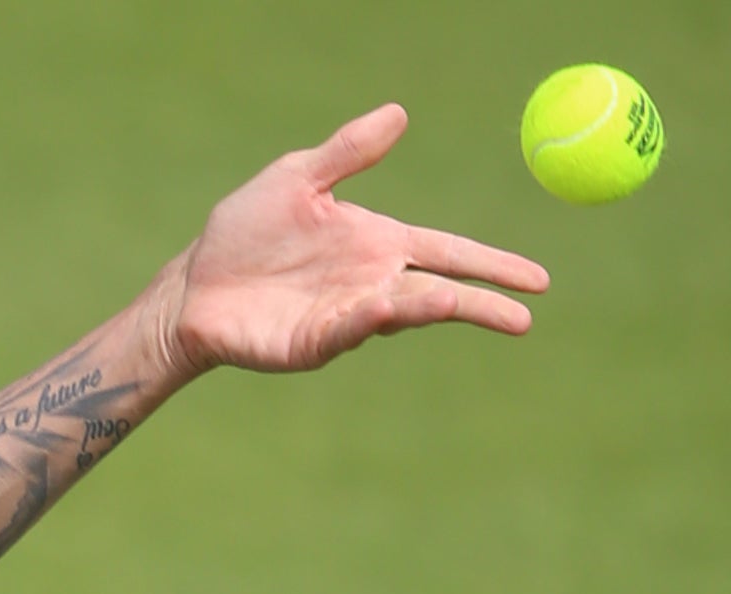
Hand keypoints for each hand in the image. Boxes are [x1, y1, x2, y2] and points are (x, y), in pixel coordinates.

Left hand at [158, 104, 546, 379]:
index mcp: (379, 244)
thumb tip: (399, 114)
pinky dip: (368, 321)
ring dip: (426, 309)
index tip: (537, 279)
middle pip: (438, 292)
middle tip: (523, 316)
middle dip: (480, 303)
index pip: (450, 252)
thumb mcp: (298, 179)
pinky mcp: (308, 343)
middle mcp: (371, 284)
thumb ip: (347, 152)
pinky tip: (388, 309)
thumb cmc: (245, 231)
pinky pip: (345, 332)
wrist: (193, 283)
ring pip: (396, 314)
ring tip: (455, 303)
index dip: (491, 264)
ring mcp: (342, 317)